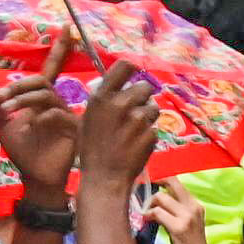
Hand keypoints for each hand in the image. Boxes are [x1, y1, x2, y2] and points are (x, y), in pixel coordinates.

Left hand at [0, 35, 77, 200]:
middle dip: (19, 86)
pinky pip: (56, 114)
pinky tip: (31, 127)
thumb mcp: (2, 124)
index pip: (51, 68)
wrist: (35, 176)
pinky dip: (40, 117)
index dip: (60, 48)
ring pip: (46, 94)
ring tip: (7, 111)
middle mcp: (57, 103)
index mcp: (42, 99)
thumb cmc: (21, 151)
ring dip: (23, 99)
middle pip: (42, 80)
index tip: (66, 27)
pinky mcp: (72, 129)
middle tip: (1, 99)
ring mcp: (66, 115)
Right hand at [74, 58, 158, 201]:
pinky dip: (149, 133)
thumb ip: (104, 101)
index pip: (125, 66)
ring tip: (134, 130)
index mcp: (102, 97)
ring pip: (153, 107)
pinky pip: (155, 127)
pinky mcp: (151, 134)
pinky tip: (137, 144)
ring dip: (148, 115)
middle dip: (143, 97)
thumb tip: (119, 87)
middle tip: (134, 110)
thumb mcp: (88, 118)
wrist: (104, 177)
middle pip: (145, 87)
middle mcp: (121, 104)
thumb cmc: (91, 148)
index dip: (132, 69)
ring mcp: (138, 120)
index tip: (134, 74)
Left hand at [150, 181, 207, 243]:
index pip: (177, 181)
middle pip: (170, 182)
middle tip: (141, 188)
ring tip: (146, 213)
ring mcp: (187, 217)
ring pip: (161, 198)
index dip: (161, 177)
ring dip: (149, 205)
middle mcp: (194, 207)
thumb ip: (176, 207)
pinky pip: (158, 213)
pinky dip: (149, 215)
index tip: (148, 179)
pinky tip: (147, 220)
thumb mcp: (187, 221)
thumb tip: (155, 196)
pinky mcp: (179, 227)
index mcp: (196, 204)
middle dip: (153, 183)